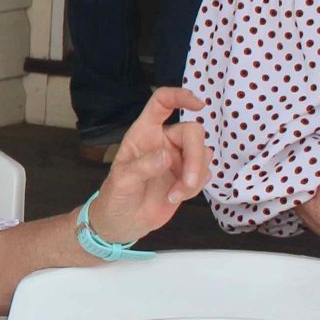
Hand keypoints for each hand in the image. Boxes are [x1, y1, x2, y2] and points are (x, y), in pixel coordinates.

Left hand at [84, 87, 212, 245]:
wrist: (123, 224)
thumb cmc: (116, 197)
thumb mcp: (122, 181)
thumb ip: (143, 167)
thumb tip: (167, 156)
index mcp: (144, 133)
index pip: (162, 103)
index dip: (179, 96)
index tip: (199, 104)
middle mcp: (163, 141)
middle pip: (192, 132)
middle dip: (195, 157)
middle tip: (188, 183)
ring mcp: (177, 159)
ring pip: (203, 154)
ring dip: (194, 176)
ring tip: (174, 195)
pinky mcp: (187, 176)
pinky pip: (204, 173)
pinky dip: (195, 188)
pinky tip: (176, 197)